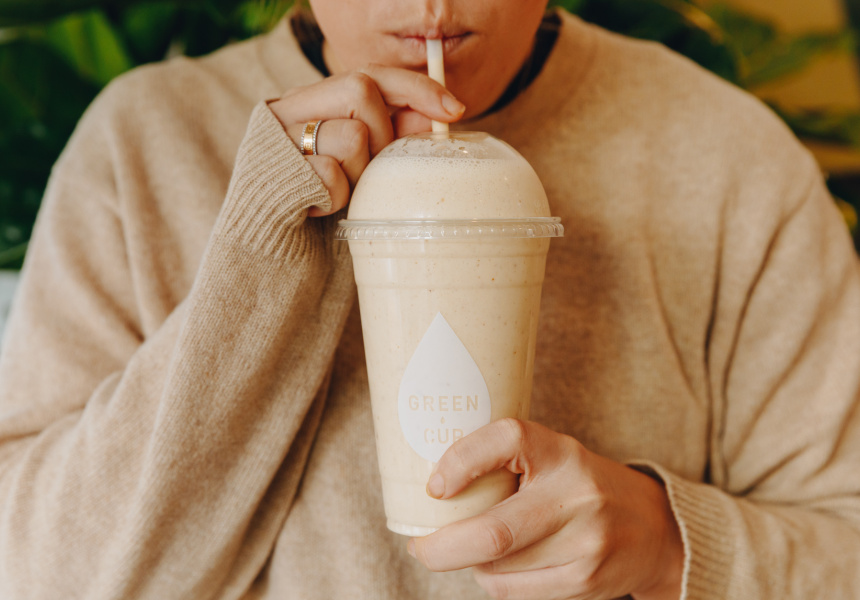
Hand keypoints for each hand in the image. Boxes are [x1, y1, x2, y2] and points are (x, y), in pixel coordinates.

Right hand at [268, 64, 464, 216]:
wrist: (269, 269)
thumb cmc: (319, 218)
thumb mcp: (362, 173)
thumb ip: (390, 141)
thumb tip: (435, 116)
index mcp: (309, 103)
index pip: (369, 74)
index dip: (415, 87)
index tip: (454, 111)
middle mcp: (286, 111)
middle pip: (360, 89)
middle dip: (384, 136)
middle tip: (371, 175)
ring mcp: (274, 139)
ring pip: (352, 135)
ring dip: (358, 176)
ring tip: (337, 198)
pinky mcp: (269, 172)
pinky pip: (331, 175)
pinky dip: (334, 200)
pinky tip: (316, 212)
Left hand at [408, 419, 683, 599]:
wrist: (653, 528)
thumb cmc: (581, 485)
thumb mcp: (551, 456)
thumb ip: (503, 463)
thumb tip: (433, 492)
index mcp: (560, 451)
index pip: (506, 439)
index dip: (461, 460)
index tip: (435, 487)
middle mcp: (576, 494)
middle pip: (493, 533)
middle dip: (443, 548)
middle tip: (420, 546)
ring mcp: (584, 544)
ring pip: (498, 570)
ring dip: (472, 564)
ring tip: (476, 548)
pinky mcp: (585, 582)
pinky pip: (515, 592)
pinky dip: (496, 581)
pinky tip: (506, 565)